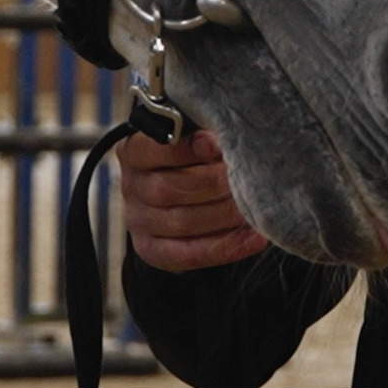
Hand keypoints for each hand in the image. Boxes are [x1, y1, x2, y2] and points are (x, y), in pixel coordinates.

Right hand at [118, 129, 267, 273]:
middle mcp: (132, 187)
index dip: (183, 149)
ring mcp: (139, 221)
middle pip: (168, 188)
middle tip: (247, 177)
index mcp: (134, 151)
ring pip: (182, 222)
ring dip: (224, 214)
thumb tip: (221, 139)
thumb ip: (204, 134)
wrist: (187, 197)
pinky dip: (226, 247)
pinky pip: (189, 254)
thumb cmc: (196, 157)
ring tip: (254, 205)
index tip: (216, 146)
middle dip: (213, 183)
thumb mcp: (194, 137)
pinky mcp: (153, 251)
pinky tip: (254, 238)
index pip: (148, 150)